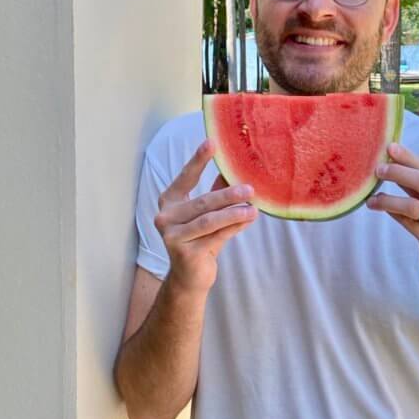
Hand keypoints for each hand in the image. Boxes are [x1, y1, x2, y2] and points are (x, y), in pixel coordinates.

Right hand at [154, 140, 257, 294]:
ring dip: (234, 213)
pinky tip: (247, 221)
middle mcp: (165, 217)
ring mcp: (172, 236)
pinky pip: (214, 237)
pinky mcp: (183, 253)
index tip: (213, 142)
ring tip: (253, 208)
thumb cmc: (200, 238)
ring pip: (209, 220)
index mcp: (169, 201)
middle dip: (228, 194)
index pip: (186, 177)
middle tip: (250, 188)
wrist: (189, 276)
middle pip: (202, 202)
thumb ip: (216, 191)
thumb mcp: (208, 212)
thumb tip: (234, 167)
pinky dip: (233, 228)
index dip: (198, 159)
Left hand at [366, 142, 418, 294]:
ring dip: (389, 199)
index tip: (389, 148)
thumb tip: (393, 160)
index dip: (408, 157)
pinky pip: (409, 223)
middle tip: (378, 170)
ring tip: (372, 198)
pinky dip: (392, 214)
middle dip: (398, 173)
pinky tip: (380, 208)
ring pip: (413, 205)